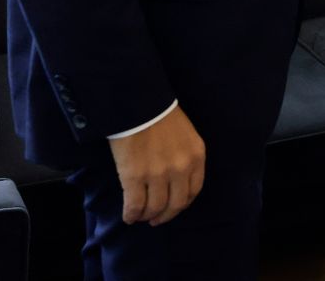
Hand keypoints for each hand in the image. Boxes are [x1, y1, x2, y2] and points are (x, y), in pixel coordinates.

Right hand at [108, 104, 205, 225]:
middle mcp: (181, 168)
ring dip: (147, 216)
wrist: (138, 104)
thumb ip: (185, 156)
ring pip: (155, 207)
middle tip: (156, 220)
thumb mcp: (186, 134)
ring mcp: (158, 174)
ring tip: (140, 217)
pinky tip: (128, 217)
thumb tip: (175, 178)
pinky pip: (135, 205)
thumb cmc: (161, 115)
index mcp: (196, 156)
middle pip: (176, 203)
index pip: (194, 190)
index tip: (174, 208)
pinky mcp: (135, 177)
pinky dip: (131, 214)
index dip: (183, 203)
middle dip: (166, 215)